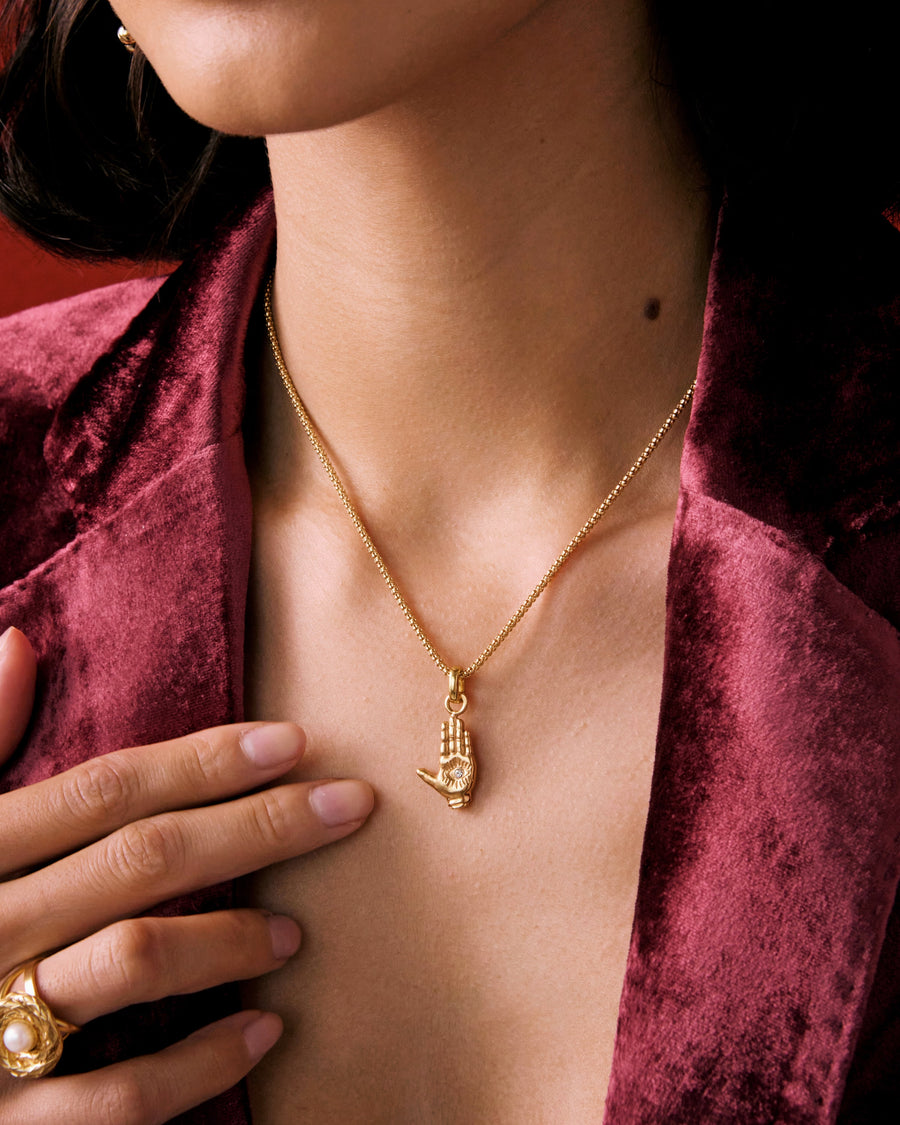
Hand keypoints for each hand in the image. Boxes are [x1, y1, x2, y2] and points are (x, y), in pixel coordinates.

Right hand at [0, 626, 373, 1123]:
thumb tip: (17, 643)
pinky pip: (120, 1096)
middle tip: (350, 806)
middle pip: (143, 860)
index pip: (104, 792)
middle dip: (257, 825)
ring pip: (136, 959)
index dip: (204, 761)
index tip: (295, 741)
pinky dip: (201, 1062)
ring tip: (297, 933)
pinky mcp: (12, 1122)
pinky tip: (265, 1031)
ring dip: (232, 936)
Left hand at [416, 713, 475, 807]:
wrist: (458, 797)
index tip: (443, 723)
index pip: (444, 743)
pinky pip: (468, 749)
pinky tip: (466, 733)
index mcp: (444, 760)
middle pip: (453, 740)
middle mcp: (453, 757)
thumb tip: (417, 770)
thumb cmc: (447, 790)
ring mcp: (461, 759)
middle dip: (453, 729)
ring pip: (460, 742)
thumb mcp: (435, 783)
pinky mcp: (469, 763)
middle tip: (453, 717)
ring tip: (459, 721)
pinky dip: (467, 741)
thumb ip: (426, 776)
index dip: (444, 733)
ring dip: (460, 732)